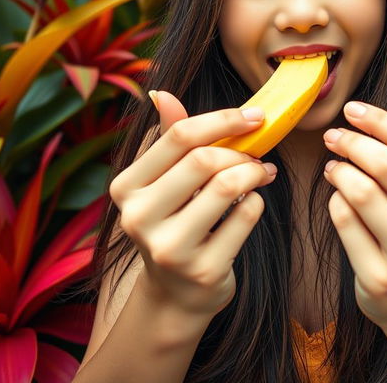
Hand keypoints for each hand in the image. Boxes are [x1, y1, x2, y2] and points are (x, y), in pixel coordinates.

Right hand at [109, 91, 276, 317]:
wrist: (177, 292)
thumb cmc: (175, 221)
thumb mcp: (165, 182)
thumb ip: (169, 138)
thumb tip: (161, 93)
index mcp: (125, 187)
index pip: (179, 136)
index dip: (224, 118)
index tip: (255, 116)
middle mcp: (138, 217)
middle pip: (204, 159)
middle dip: (240, 152)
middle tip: (257, 155)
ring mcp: (169, 248)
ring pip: (227, 185)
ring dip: (255, 172)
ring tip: (262, 174)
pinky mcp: (202, 269)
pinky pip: (246, 215)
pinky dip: (258, 201)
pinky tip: (253, 203)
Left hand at [322, 94, 386, 329]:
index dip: (380, 120)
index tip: (353, 109)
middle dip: (353, 141)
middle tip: (334, 136)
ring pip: (361, 192)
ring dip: (340, 169)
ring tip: (334, 165)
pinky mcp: (380, 279)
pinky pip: (344, 221)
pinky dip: (335, 199)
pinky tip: (337, 196)